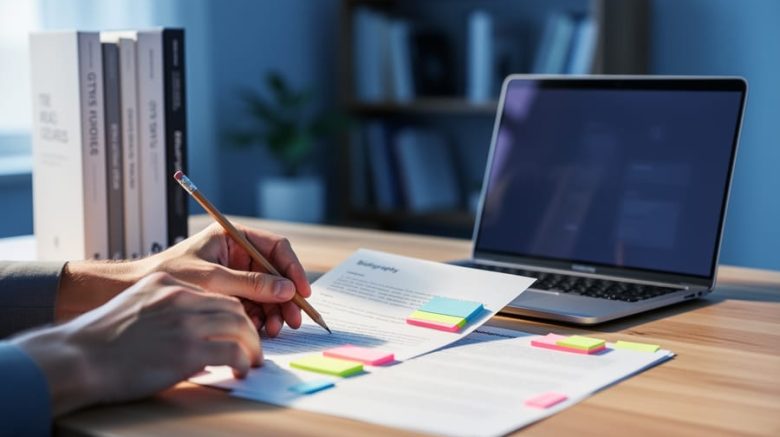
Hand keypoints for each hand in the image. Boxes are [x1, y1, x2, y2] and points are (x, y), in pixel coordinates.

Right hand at [13, 272, 261, 415]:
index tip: (239, 331)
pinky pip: (232, 352)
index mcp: (167, 284)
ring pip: (239, 327)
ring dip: (251, 346)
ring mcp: (185, 323)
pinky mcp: (187, 350)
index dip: (233, 314)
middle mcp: (180, 298)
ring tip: (251, 361)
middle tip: (252, 348)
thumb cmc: (98, 341)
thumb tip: (188, 329)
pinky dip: (242, 361)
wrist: (76, 358)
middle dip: (249, 329)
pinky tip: (240, 371)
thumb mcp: (134, 307)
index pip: (217, 294)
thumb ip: (164, 309)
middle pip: (233, 308)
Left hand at [57, 223, 311, 336]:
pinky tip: (261, 330)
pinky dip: (261, 318)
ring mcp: (235, 274)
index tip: (302, 291)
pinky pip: (255, 304)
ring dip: (275, 311)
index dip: (292, 268)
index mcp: (233, 236)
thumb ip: (250, 284)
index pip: (275, 247)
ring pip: (268, 292)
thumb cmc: (167, 276)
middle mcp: (238, 253)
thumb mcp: (212, 279)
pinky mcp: (230, 294)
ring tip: (274, 330)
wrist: (132, 292)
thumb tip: (286, 289)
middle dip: (285, 297)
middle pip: (276, 272)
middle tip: (293, 320)